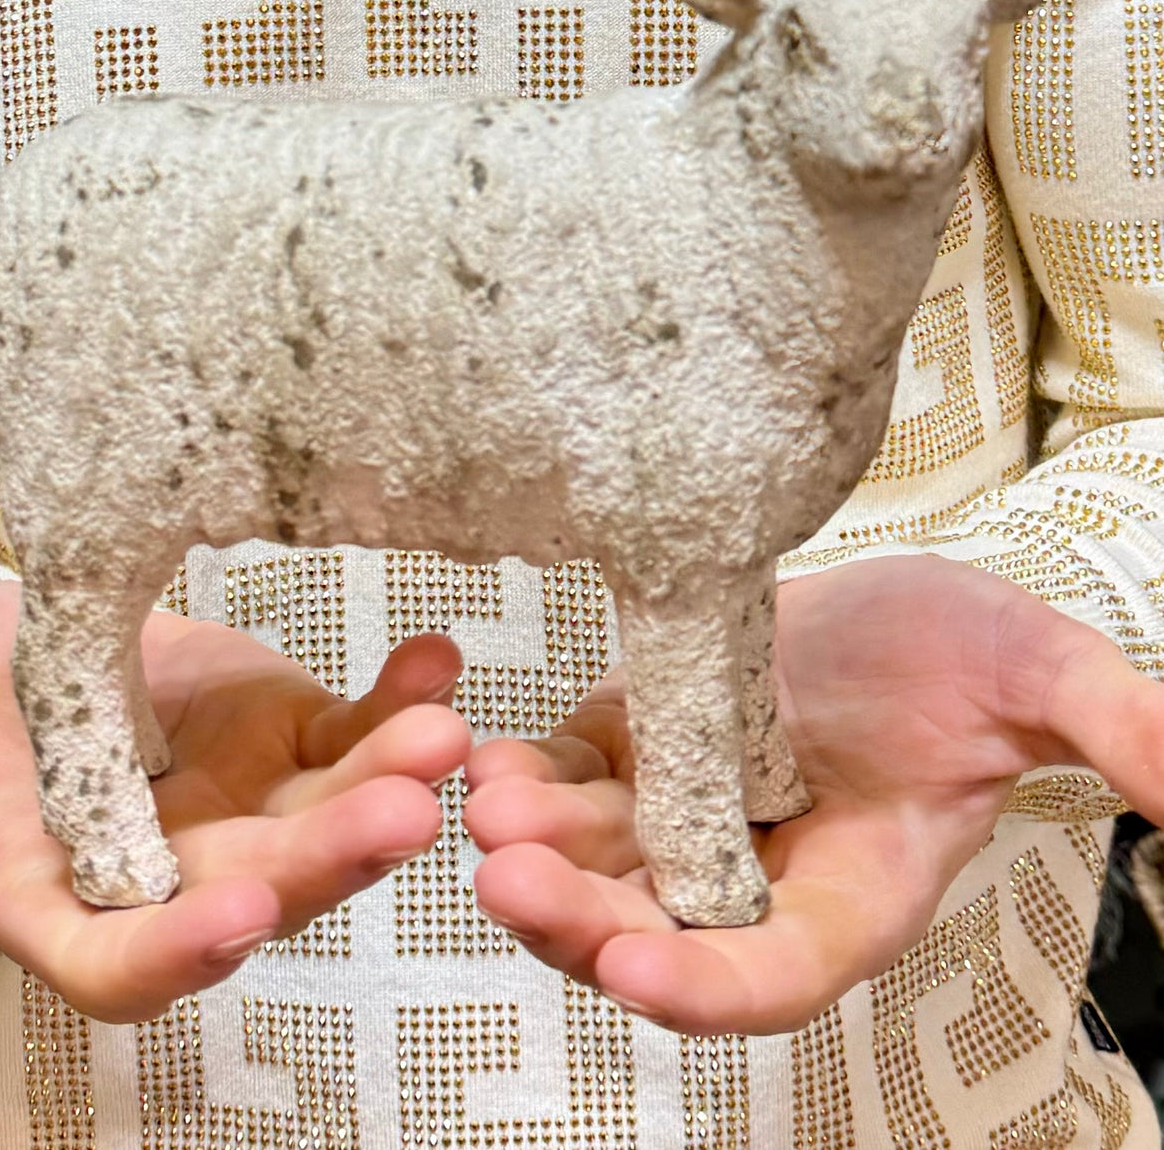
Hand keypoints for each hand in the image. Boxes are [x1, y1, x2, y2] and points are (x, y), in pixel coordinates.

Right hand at [0, 580, 468, 1022]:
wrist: (16, 621)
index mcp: (57, 880)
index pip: (117, 954)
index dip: (175, 949)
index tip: (238, 912)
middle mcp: (163, 859)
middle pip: (254, 890)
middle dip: (329, 858)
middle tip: (404, 807)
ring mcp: (240, 801)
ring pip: (329, 815)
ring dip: (391, 778)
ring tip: (443, 727)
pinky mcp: (290, 735)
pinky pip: (359, 730)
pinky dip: (398, 701)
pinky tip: (436, 657)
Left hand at [464, 554, 1163, 1033]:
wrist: (893, 600)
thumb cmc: (972, 651)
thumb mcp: (1044, 679)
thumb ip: (1114, 732)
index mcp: (848, 892)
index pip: (772, 972)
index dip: (709, 985)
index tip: (641, 972)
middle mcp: (750, 873)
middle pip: (652, 934)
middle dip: (579, 921)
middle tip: (509, 878)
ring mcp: (679, 816)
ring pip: (591, 865)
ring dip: (533, 848)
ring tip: (488, 803)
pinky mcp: (631, 751)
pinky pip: (568, 783)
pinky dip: (527, 778)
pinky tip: (485, 754)